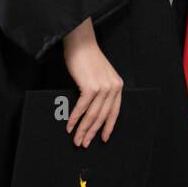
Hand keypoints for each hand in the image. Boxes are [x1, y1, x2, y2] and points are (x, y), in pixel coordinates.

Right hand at [61, 18, 122, 146]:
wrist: (81, 42)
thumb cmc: (88, 58)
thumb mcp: (100, 75)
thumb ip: (101, 90)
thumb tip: (92, 111)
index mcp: (117, 85)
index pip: (114, 112)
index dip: (108, 127)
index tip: (104, 139)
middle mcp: (113, 87)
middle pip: (102, 116)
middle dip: (92, 132)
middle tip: (84, 143)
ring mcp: (103, 87)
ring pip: (92, 115)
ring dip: (83, 129)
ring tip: (76, 139)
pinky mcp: (91, 87)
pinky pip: (82, 108)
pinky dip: (75, 118)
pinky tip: (69, 126)